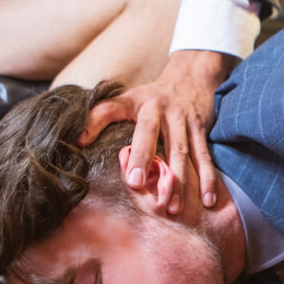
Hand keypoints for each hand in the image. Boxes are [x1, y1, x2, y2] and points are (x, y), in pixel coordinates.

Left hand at [77, 49, 237, 213]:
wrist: (191, 76)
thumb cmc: (151, 96)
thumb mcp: (125, 98)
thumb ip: (100, 116)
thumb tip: (75, 140)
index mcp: (136, 101)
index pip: (113, 109)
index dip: (97, 122)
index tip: (83, 143)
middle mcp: (161, 109)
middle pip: (152, 135)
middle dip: (145, 159)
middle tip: (136, 185)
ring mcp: (183, 120)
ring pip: (181, 152)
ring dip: (178, 181)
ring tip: (173, 208)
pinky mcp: (201, 131)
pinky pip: (204, 157)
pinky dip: (208, 179)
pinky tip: (208, 200)